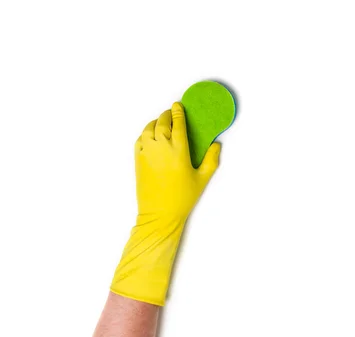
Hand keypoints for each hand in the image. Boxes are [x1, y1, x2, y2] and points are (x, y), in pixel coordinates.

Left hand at [135, 102, 219, 218]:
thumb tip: (217, 145)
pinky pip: (140, 139)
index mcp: (178, 149)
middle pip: (162, 122)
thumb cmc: (182, 198)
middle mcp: (161, 146)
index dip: (178, 111)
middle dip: (167, 115)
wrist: (159, 214)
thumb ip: (211, 160)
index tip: (178, 105)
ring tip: (161, 122)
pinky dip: (145, 133)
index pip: (177, 123)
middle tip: (171, 113)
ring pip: (148, 128)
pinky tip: (150, 135)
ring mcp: (146, 152)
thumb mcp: (202, 179)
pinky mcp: (137, 159)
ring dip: (155, 122)